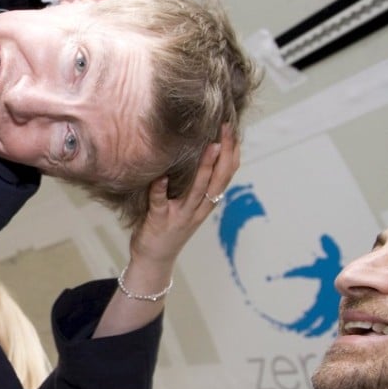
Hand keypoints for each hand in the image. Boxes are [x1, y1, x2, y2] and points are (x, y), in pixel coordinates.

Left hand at [129, 123, 239, 265]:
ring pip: (197, 190)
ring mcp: (180, 215)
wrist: (154, 259)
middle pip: (218, 180)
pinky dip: (160, 190)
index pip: (226, 175)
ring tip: (211, 147)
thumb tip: (199, 156)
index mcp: (206, 203)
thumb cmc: (169, 227)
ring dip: (205, 169)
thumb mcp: (188, 206)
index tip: (233, 130)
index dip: (232, 153)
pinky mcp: (159, 221)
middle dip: (225, 154)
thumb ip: (195, 186)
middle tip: (226, 129)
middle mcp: (198, 209)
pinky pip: (160, 204)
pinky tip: (161, 177)